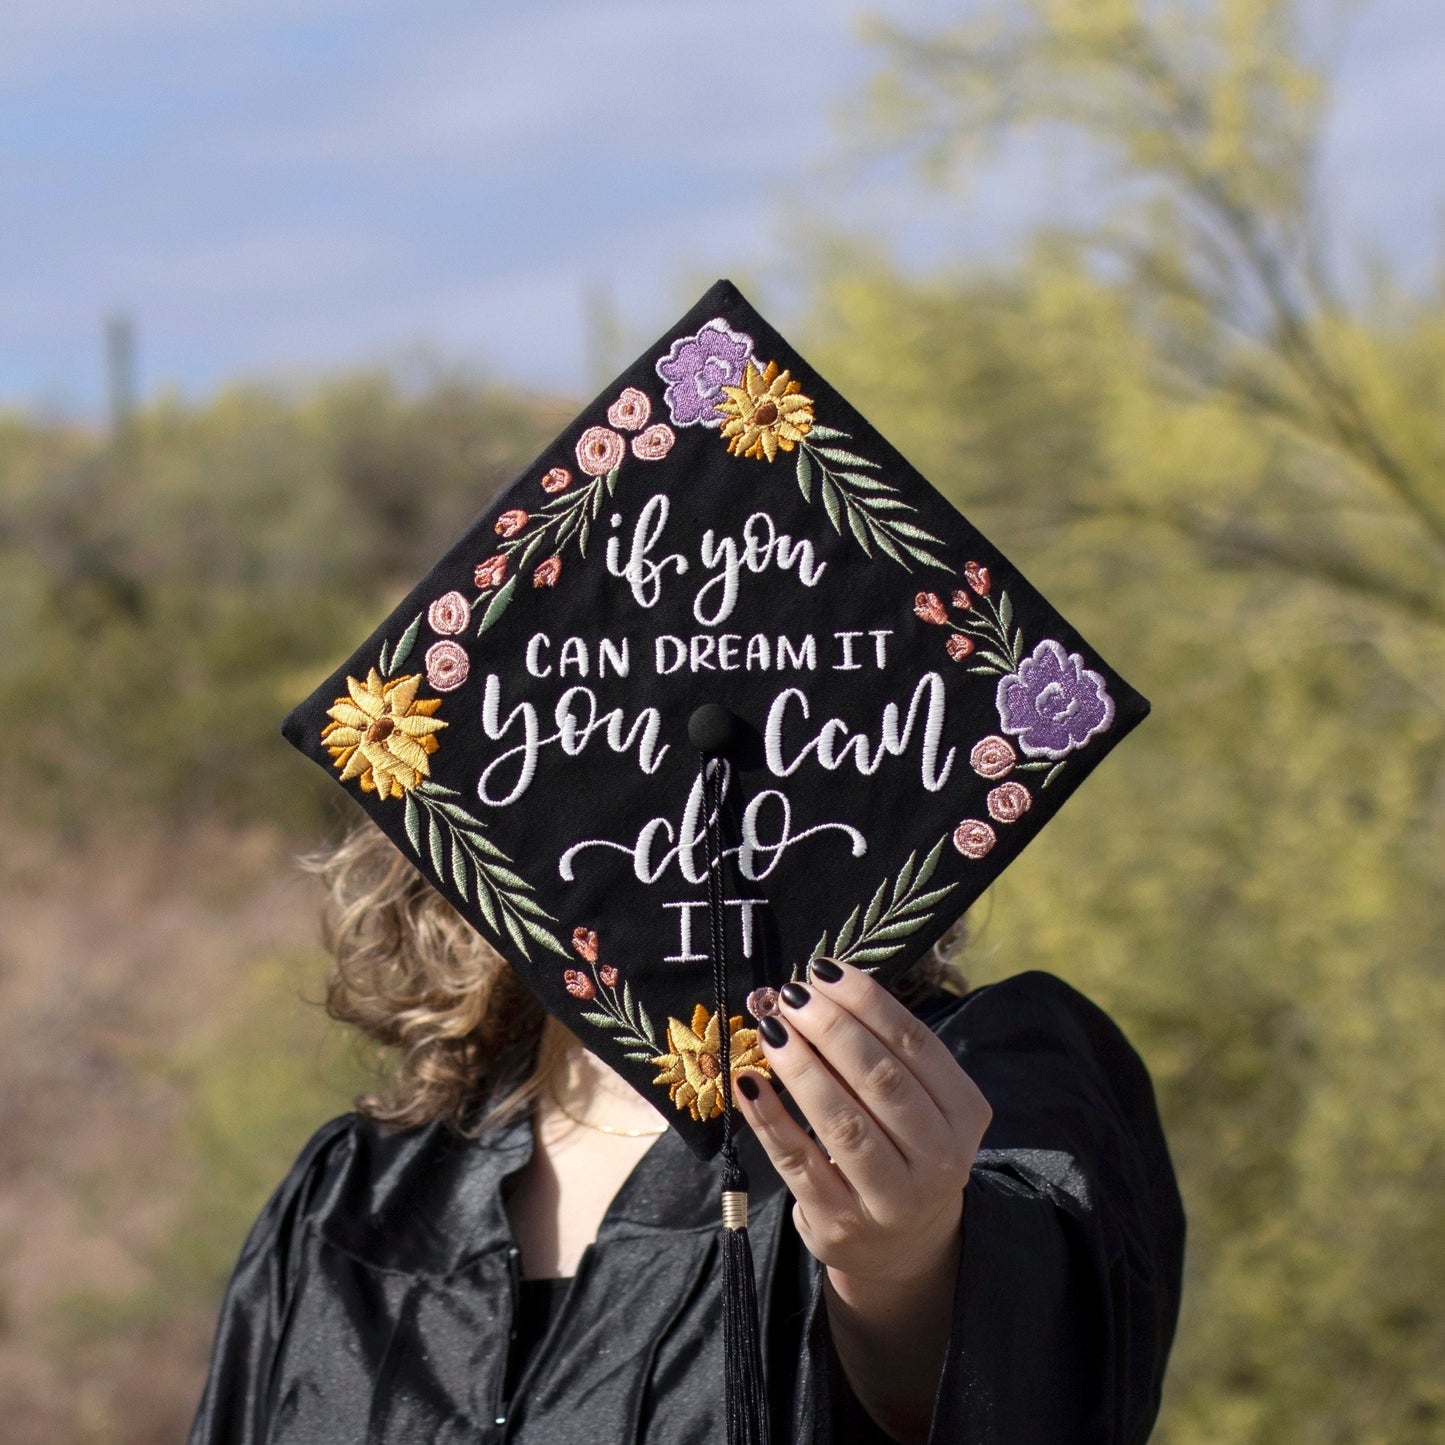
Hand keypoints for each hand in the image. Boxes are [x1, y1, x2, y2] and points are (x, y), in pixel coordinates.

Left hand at [735, 959, 992, 1286]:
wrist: (902, 1245)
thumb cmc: (902, 1148)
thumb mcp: (915, 1104)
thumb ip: (880, 1051)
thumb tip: (815, 990)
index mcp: (964, 1114)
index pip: (915, 1044)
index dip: (867, 1001)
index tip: (824, 970)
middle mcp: (939, 1160)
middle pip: (882, 1081)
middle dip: (832, 1029)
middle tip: (791, 995)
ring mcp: (891, 1200)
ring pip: (843, 1122)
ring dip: (801, 1068)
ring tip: (771, 1028)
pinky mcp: (841, 1225)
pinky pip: (800, 1162)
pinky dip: (770, 1119)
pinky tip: (749, 1083)